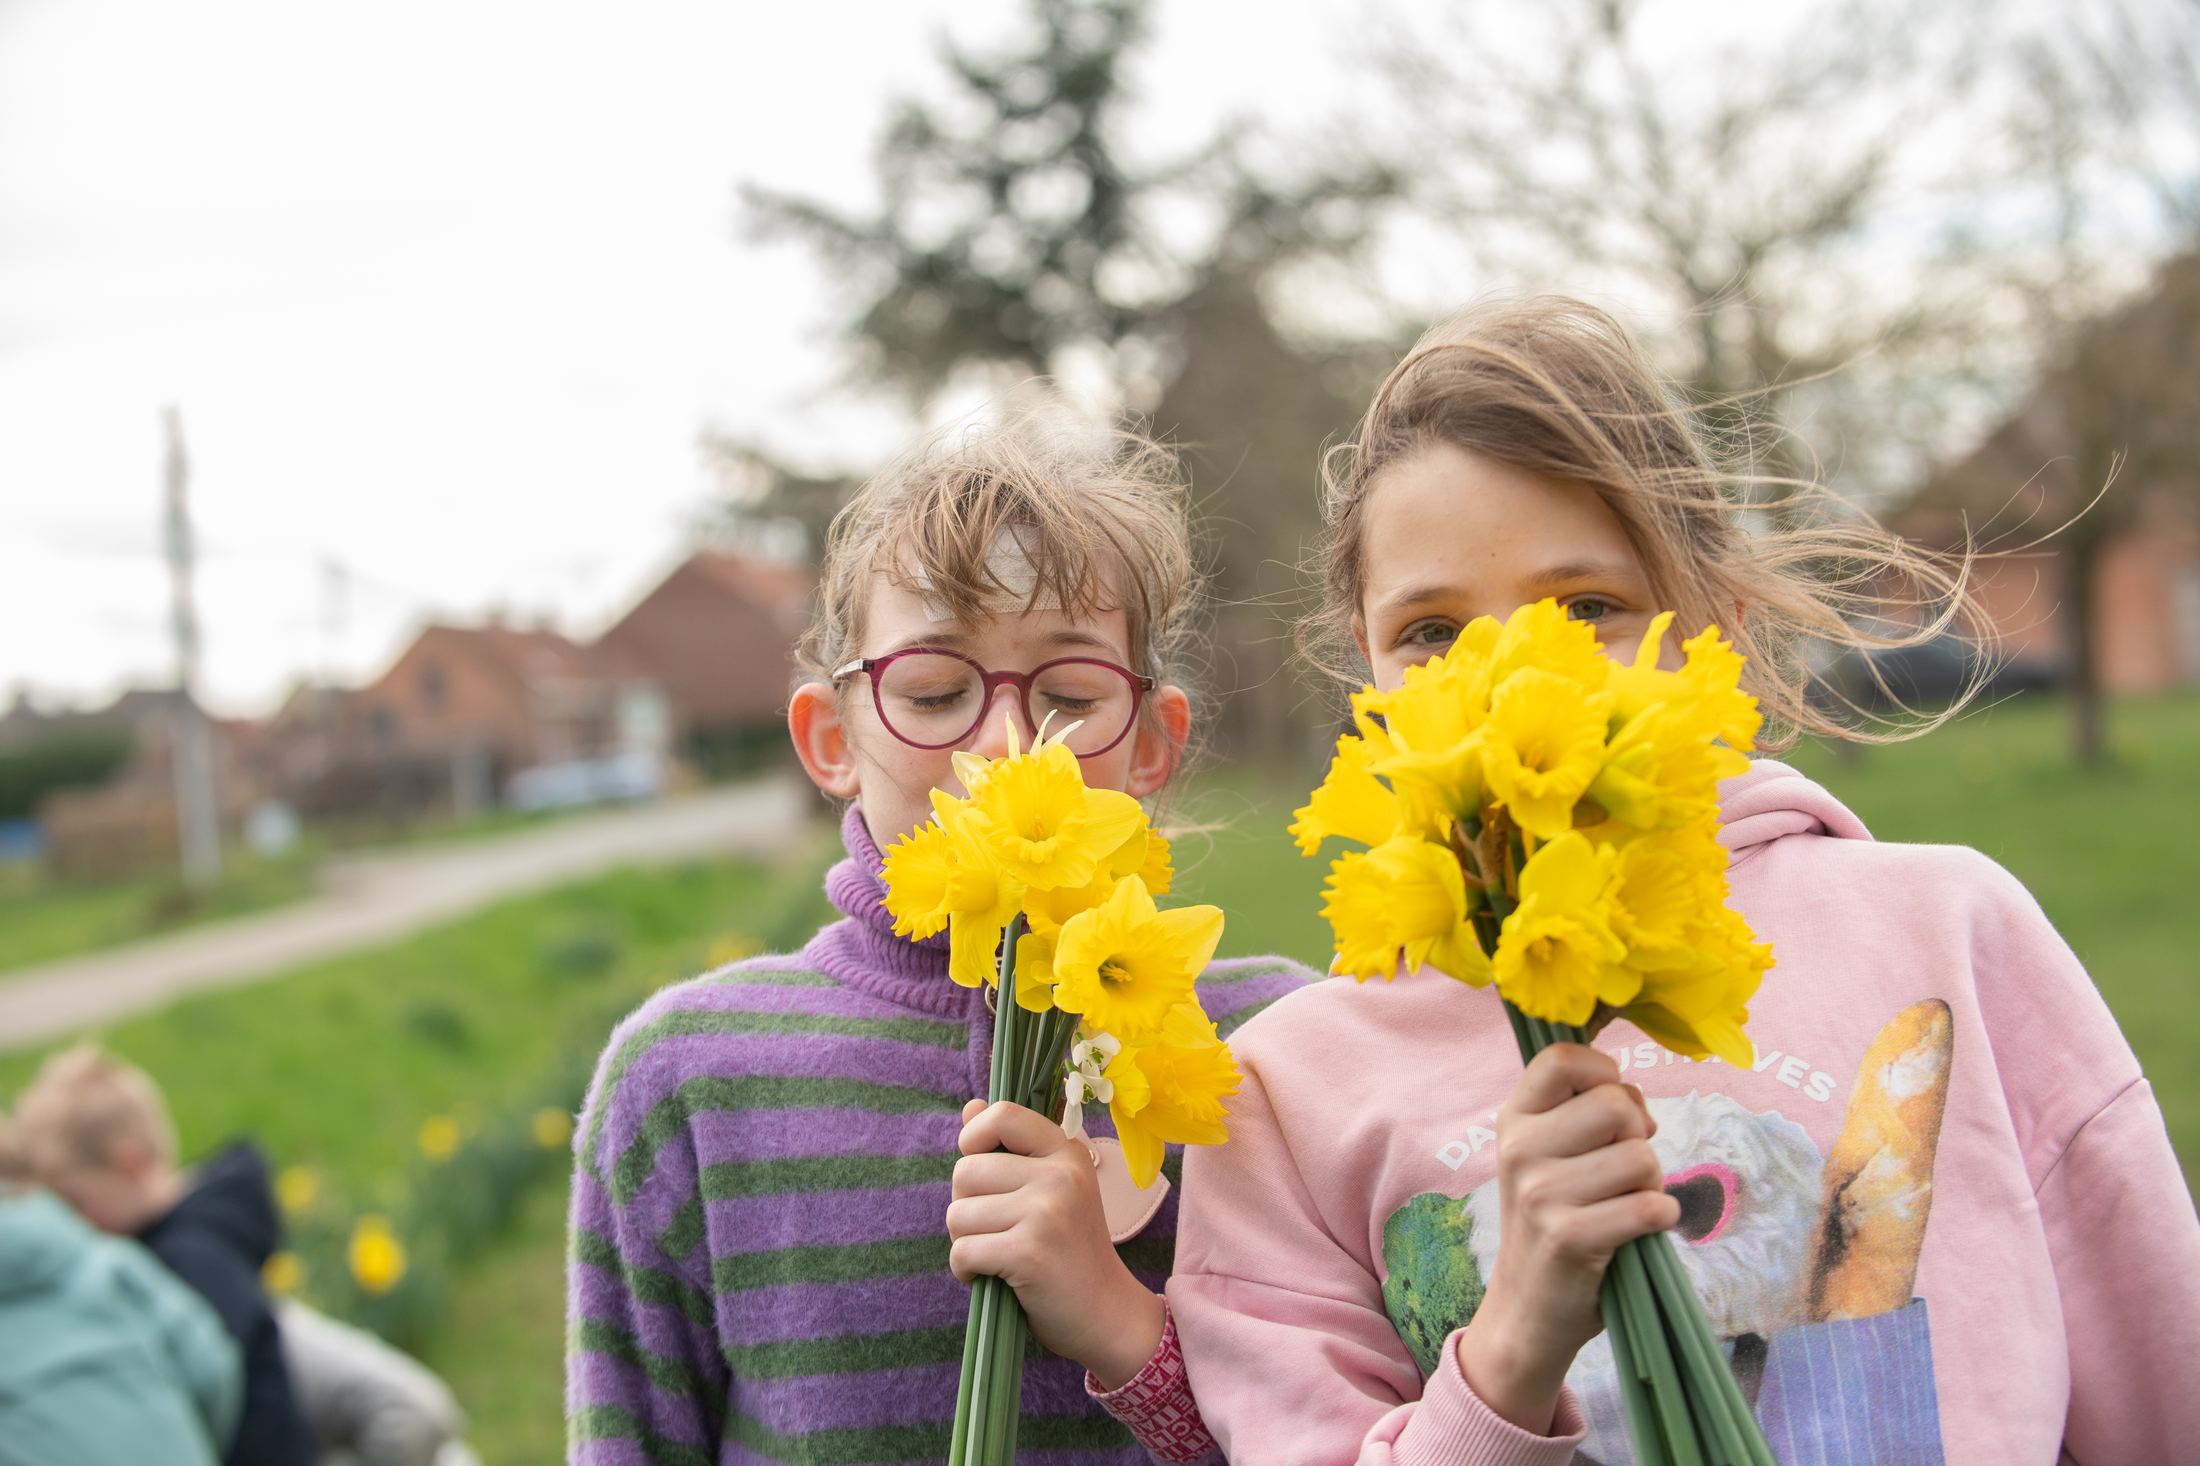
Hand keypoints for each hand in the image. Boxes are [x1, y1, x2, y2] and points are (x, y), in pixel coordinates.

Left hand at [946, 1099, 1164, 1389]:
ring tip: (999, 1255)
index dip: (975, 1137)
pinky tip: (993, 1277)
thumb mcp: (1052, 1189)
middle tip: (997, 1231)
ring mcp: (1047, 1211)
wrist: (1108, 1314)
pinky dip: (965, 1270)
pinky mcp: (1029, 1251)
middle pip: (965, 1171)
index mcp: (1067, 1152)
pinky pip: (962, 1251)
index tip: (980, 1167)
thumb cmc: (1071, 1252)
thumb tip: (970, 1107)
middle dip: (966, 1206)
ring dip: (965, 1241)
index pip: (1003, 1114)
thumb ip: (1010, 1148)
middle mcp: (1060, 1174)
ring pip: (958, 1214)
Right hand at [1457, 1044, 1677, 1433]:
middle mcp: (1519, 1149)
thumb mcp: (1549, 1155)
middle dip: (1639, 1135)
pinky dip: (1661, 1217)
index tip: (1613, 1106)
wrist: (1529, 1307)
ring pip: (1640, 1156)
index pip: (1562, 1058)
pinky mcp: (1569, 1237)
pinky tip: (1638, 1231)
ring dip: (1651, 1182)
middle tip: (1623, 1169)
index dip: (1604, 1072)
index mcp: (1514, 1120)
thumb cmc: (1554, 1219)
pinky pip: (1649, 1206)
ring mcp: (1540, 1194)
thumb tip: (1636, 1102)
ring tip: (1624, 1204)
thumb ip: (1584, 1113)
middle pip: (1615, 1103)